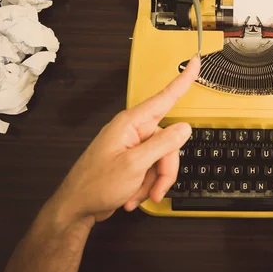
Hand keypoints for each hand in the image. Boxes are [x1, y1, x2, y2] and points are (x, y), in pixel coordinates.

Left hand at [50, 55, 199, 223]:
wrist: (77, 208)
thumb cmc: (96, 185)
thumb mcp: (134, 165)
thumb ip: (162, 144)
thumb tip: (184, 128)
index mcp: (131, 123)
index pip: (164, 98)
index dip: (183, 80)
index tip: (195, 62)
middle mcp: (133, 131)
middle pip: (168, 143)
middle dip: (165, 170)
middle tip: (157, 189)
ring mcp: (133, 147)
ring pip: (163, 159)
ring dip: (154, 182)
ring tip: (138, 194)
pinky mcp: (132, 161)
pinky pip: (152, 170)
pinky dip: (146, 186)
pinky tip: (132, 196)